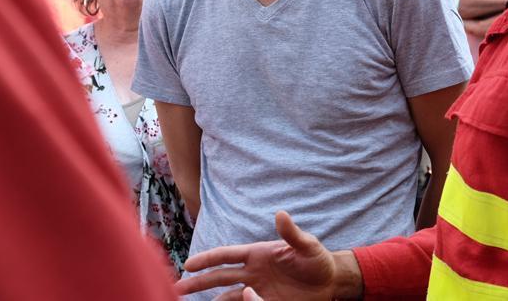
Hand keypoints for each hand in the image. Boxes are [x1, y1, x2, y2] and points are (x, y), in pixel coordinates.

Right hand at [176, 211, 336, 300]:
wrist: (331, 282)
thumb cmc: (318, 260)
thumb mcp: (307, 246)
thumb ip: (292, 234)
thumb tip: (281, 214)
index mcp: (257, 254)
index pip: (227, 256)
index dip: (207, 259)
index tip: (189, 265)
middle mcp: (252, 273)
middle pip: (219, 277)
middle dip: (198, 282)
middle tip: (176, 288)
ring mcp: (257, 290)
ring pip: (227, 296)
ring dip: (211, 300)